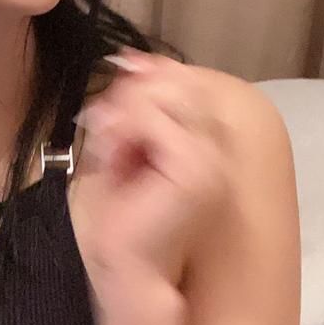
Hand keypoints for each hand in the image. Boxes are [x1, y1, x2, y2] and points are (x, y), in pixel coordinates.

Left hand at [75, 50, 229, 301]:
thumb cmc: (122, 216)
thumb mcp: (122, 147)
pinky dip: (124, 130)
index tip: (111, 110)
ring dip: (125, 115)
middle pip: (175, 79)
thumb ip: (132, 107)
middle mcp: (218, 145)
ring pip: (164, 93)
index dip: (144, 80)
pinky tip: (114, 156)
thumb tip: (132, 58)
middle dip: (131, 97)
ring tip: (111, 150)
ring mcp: (211, 156)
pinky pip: (152, 120)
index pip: (182, 80)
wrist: (126, 265)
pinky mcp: (195, 168)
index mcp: (207, 140)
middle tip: (105, 132)